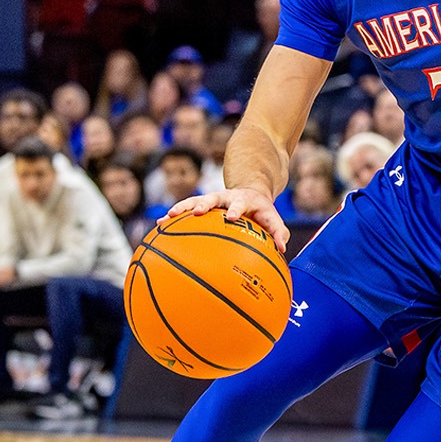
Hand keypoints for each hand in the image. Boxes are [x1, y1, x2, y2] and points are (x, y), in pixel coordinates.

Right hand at [162, 187, 290, 253]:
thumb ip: (278, 233)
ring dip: (181, 208)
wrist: (250, 192)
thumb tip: (282, 250)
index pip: (240, 204)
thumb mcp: (273, 219)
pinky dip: (173, 217)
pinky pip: (185, 210)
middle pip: (213, 198)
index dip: (236, 209)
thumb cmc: (262, 212)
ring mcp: (212, 199)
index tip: (232, 217)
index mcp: (244, 200)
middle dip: (204, 204)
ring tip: (166, 217)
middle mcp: (226, 197)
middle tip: (197, 212)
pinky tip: (158, 226)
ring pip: (194, 201)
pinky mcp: (202, 204)